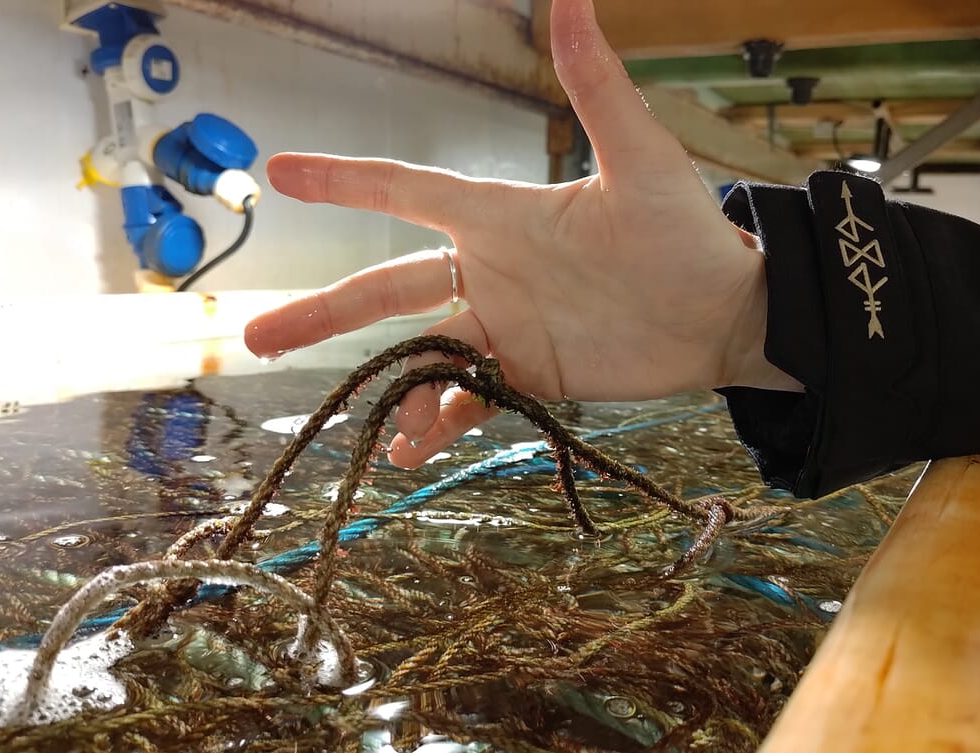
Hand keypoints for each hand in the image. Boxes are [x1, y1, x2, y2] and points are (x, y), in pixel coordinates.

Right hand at [246, 0, 801, 467]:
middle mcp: (488, 270)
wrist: (725, 316)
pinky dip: (435, 426)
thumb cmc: (685, 232)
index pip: (404, 192)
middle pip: (386, 289)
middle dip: (321, 313)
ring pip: (420, 356)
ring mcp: (504, 327)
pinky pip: (466, 401)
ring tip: (376, 431)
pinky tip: (407, 455)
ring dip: (386, 390)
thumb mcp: (639, 160)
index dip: (343, 181)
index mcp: (499, 216)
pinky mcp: (529, 374)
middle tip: (253, 337)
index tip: (280, 170)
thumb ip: (596, 86)